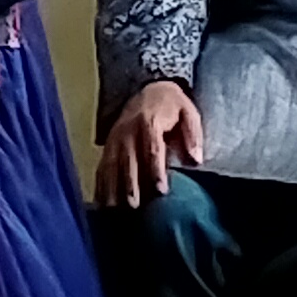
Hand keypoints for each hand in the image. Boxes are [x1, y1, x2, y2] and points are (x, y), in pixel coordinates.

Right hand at [97, 81, 205, 208]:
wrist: (149, 88)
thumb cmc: (173, 106)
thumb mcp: (189, 113)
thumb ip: (193, 135)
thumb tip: (196, 159)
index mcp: (150, 122)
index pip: (152, 148)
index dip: (155, 169)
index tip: (160, 189)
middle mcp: (128, 131)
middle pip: (128, 159)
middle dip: (130, 183)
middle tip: (134, 205)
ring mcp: (116, 138)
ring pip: (111, 164)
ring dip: (111, 186)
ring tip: (114, 208)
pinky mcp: (109, 144)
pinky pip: (102, 165)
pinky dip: (100, 183)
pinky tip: (101, 201)